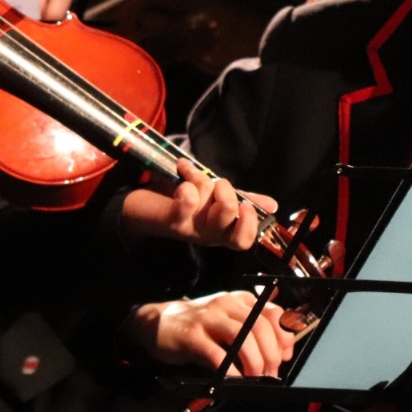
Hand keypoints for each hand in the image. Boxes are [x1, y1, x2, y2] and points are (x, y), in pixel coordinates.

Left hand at [121, 160, 278, 249]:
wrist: (139, 207)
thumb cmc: (181, 202)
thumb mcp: (214, 201)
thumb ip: (241, 201)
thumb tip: (272, 206)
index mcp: (222, 232)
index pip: (245, 240)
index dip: (250, 222)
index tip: (244, 204)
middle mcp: (208, 235)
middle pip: (229, 213)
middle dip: (224, 188)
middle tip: (213, 183)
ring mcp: (190, 228)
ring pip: (210, 203)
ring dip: (203, 180)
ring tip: (191, 173)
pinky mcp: (172, 219)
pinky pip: (188, 201)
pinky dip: (188, 180)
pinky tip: (181, 171)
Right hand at [124, 290, 296, 376]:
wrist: (158, 323)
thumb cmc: (199, 326)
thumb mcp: (229, 320)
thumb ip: (253, 330)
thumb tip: (281, 353)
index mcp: (240, 300)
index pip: (274, 313)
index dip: (284, 337)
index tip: (284, 357)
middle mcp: (226, 304)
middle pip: (261, 326)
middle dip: (271, 354)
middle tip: (270, 373)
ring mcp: (208, 318)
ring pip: (242, 338)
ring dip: (254, 362)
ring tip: (254, 377)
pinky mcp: (192, 335)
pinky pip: (217, 354)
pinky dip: (230, 371)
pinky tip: (234, 380)